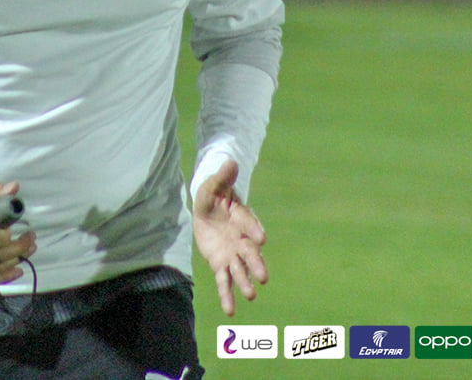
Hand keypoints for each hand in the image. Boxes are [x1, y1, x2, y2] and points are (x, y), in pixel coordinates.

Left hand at [193, 159, 267, 315]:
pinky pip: (223, 281)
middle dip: (255, 263)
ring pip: (240, 270)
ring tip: (251, 296)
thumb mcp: (212, 184)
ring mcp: (232, 253)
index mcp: (242, 217)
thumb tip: (229, 160)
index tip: (260, 239)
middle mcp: (241, 238)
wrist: (208, 207)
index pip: (249, 224)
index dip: (254, 230)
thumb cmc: (213, 194)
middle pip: (250, 252)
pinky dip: (227, 295)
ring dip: (245, 282)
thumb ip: (222, 177)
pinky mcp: (220, 263)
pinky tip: (230, 311)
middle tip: (263, 277)